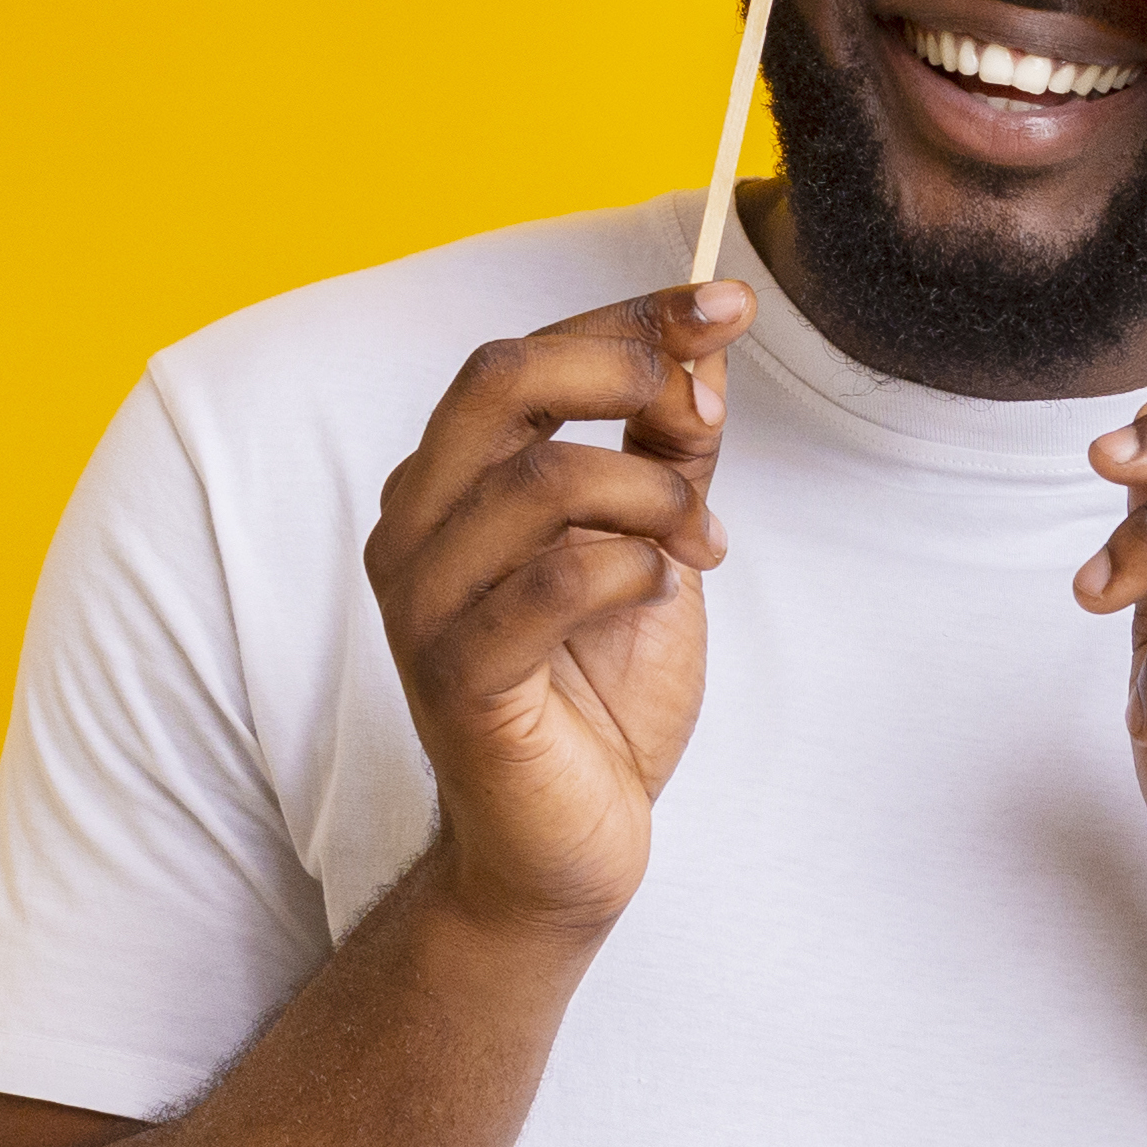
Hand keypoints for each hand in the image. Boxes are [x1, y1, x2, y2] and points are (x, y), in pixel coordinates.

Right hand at [364, 282, 749, 939]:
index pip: (525, 357)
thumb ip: (664, 454)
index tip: (730, 300)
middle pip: (506, 382)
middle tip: (708, 418)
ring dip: (655, 499)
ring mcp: (426, 603)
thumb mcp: (653, 546)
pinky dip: (635, 572)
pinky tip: (661, 595)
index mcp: (451, 483)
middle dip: (630, 373)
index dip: (631, 316)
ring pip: (545, 482)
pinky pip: (556, 582)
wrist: (565, 845)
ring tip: (700, 548)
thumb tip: (704, 353)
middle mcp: (417, 527)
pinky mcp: (458, 677)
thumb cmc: (599, 692)